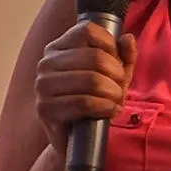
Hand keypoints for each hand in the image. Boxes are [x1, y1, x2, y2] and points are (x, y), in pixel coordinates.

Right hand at [33, 13, 130, 136]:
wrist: (78, 140)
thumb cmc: (95, 103)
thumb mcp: (114, 76)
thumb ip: (124, 56)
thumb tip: (127, 39)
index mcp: (58, 48)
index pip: (87, 30)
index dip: (110, 45)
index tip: (116, 63)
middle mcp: (46, 63)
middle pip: (95, 57)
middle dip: (117, 75)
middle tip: (119, 89)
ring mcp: (43, 85)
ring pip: (91, 80)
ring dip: (113, 94)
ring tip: (115, 102)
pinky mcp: (45, 108)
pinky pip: (84, 103)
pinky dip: (105, 107)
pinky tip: (109, 112)